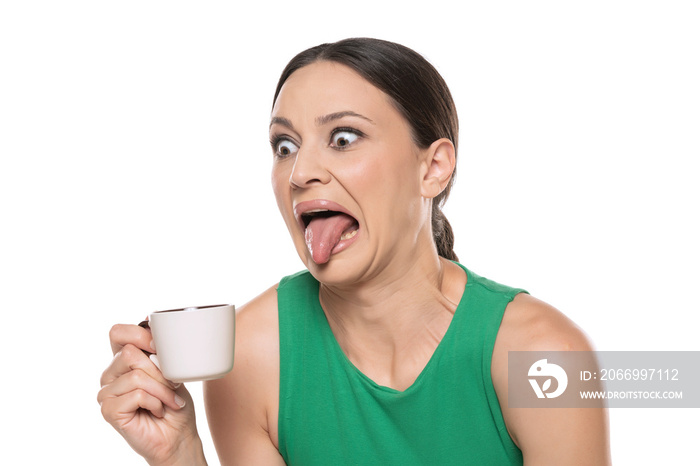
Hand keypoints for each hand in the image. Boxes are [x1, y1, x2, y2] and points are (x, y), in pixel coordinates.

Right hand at [98, 323, 205, 464]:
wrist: (178, 436)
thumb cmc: (175, 403)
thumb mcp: (172, 371)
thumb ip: (159, 352)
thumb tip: (151, 328)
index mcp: (124, 359)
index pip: (118, 332)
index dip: (139, 335)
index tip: (160, 348)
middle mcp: (111, 373)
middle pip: (129, 353)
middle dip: (159, 370)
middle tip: (172, 385)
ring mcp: (107, 392)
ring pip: (136, 375)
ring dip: (162, 389)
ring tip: (169, 401)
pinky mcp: (109, 409)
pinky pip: (136, 394)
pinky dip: (155, 402)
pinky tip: (158, 410)